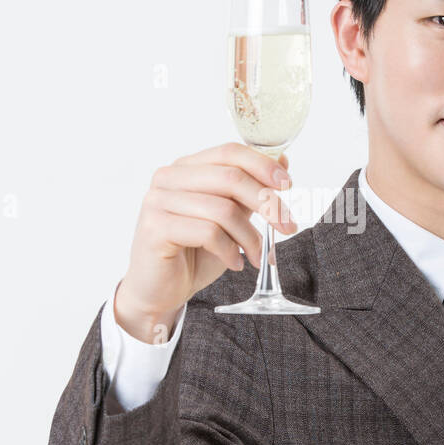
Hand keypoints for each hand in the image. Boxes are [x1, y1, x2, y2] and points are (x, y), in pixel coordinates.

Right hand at [113, 142, 294, 343]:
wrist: (160, 292)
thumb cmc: (193, 254)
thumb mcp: (229, 219)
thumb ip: (248, 191)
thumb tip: (282, 160)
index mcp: (186, 168)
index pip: (229, 152)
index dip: (263, 165)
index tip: (287, 185)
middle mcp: (168, 178)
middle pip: (230, 178)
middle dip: (267, 204)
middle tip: (287, 227)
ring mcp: (158, 201)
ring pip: (223, 209)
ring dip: (250, 237)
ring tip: (257, 256)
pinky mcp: (156, 227)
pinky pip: (208, 232)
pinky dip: (230, 251)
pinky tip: (235, 264)